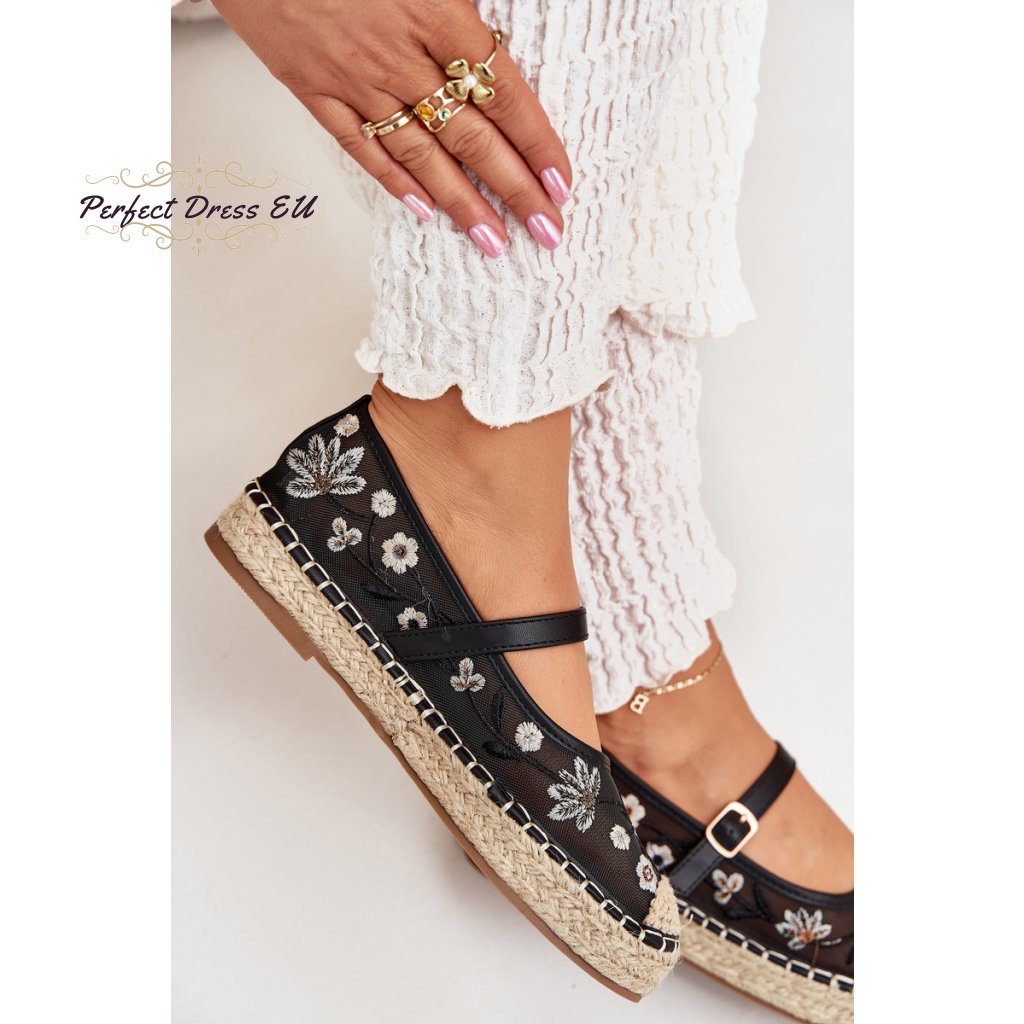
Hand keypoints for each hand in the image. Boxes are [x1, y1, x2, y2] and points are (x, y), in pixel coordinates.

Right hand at [211, 0, 571, 255]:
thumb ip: (463, 5)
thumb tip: (499, 39)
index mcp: (438, 12)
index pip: (506, 95)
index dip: (539, 145)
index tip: (562, 184)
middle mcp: (402, 56)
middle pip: (473, 138)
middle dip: (517, 191)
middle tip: (548, 232)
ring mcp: (355, 80)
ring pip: (423, 156)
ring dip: (464, 204)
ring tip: (495, 242)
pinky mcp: (313, 90)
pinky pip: (361, 148)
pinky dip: (394, 183)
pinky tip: (424, 212)